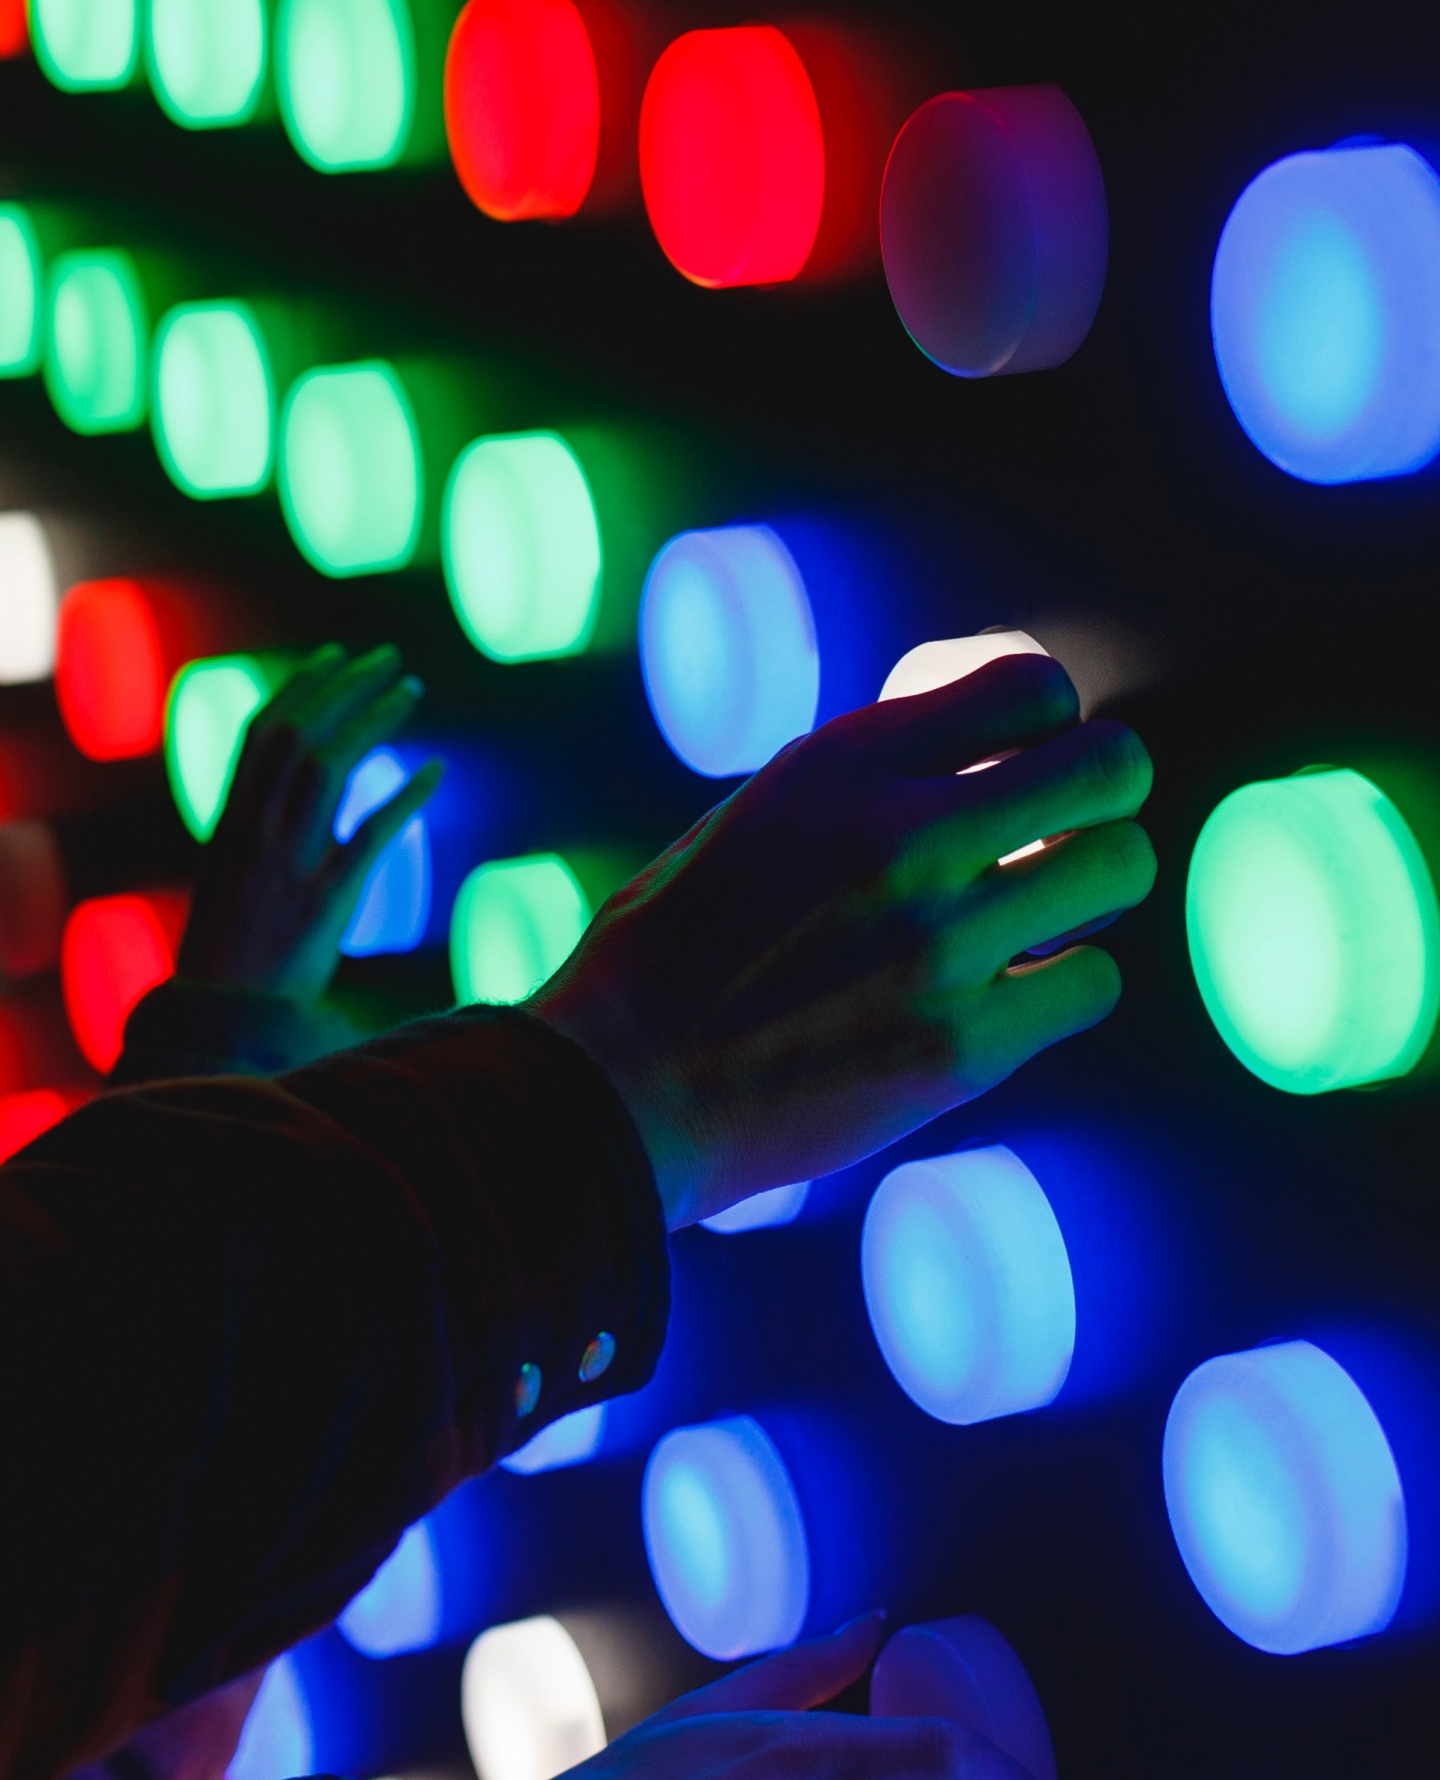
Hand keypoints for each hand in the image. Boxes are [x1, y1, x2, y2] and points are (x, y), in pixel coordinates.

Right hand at [178, 646, 441, 1006]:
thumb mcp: (234, 874)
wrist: (222, 1019)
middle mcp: (255, 833)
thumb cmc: (232, 949)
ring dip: (374, 720)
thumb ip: (263, 824)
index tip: (337, 655)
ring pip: (330, 768)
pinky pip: (370, 835)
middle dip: (344, 687)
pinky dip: (404, 796)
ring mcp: (288, 864)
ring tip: (411, 690)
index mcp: (231, 822)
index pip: (262, 733)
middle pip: (299, 735)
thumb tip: (309, 780)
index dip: (301, 687)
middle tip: (388, 658)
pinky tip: (435, 770)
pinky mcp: (325, 902)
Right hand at [536, 656, 1153, 1224]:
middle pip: (1110, 767)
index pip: (1032, 688)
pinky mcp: (963, 1049)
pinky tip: (1014, 990)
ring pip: (1121, 870)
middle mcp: (901, 838)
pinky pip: (1093, 982)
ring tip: (1044, 908)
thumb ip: (867, 780)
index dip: (1048, 720)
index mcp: (839, 764)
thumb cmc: (675, 950)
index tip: (1023, 756)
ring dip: (1095, 885)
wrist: (620, 1091)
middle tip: (1071, 822)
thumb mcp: (756, 815)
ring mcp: (941, 947)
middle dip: (1105, 787)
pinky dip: (1066, 983)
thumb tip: (986, 756)